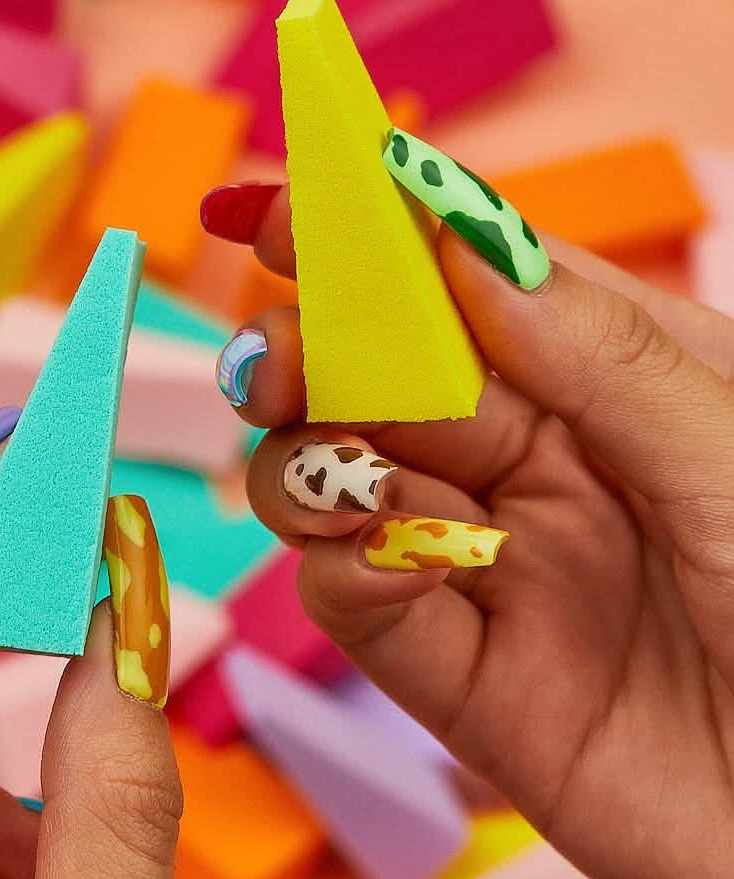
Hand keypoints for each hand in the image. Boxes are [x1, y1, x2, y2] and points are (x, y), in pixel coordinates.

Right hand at [230, 184, 733, 878]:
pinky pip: (353, 600)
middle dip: (307, 355)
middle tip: (274, 362)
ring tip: (348, 486)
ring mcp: (485, 558)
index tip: (275, 209)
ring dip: (311, 466)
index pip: (460, 279)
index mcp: (604, 378)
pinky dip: (344, 572)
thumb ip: (600, 354)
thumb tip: (464, 237)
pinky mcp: (454, 668)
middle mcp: (530, 459)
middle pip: (376, 376)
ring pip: (336, 478)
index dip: (365, 232)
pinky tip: (392, 569)